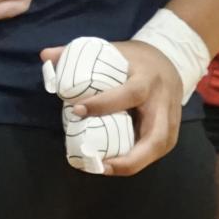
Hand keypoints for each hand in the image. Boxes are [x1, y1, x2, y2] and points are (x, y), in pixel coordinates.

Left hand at [42, 38, 183, 175]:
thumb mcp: (111, 49)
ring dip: (134, 163)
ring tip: (105, 168)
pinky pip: (158, 150)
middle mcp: (163, 101)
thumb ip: (76, 52)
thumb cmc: (134, 58)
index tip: (77, 110)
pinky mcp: (173, 130)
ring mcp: (171, 118)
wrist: (171, 60)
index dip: (104, 104)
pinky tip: (116, 165)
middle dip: (130, 155)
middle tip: (99, 163)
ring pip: (160, 147)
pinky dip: (138, 160)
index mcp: (147, 78)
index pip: (130, 93)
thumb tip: (45, 56)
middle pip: (156, 135)